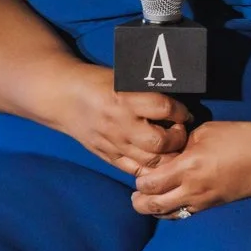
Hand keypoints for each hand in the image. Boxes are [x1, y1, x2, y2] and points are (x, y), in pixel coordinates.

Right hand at [54, 64, 188, 174]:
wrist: (64, 97)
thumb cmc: (99, 83)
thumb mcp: (126, 79)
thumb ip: (148, 92)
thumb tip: (178, 102)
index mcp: (126, 99)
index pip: (165, 109)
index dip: (182, 112)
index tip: (186, 113)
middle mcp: (120, 124)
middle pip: (160, 142)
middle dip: (178, 138)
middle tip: (181, 131)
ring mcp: (113, 143)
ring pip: (150, 161)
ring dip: (168, 156)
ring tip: (173, 147)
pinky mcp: (106, 156)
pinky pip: (134, 170)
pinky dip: (151, 169)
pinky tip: (160, 162)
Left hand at [129, 120, 250, 218]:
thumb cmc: (241, 139)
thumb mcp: (208, 131)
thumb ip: (183, 142)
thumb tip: (171, 151)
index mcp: (187, 167)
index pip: (149, 182)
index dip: (139, 178)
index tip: (141, 169)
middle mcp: (190, 188)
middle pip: (151, 204)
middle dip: (139, 199)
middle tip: (137, 191)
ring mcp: (201, 200)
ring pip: (165, 214)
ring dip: (152, 208)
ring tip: (148, 200)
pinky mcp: (211, 205)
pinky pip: (183, 214)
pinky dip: (171, 211)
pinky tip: (170, 203)